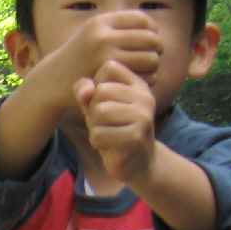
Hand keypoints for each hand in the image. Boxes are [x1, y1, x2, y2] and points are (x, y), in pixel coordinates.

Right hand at [28, 11, 164, 117]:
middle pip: (151, 39)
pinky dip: (148, 80)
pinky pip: (144, 77)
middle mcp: (103, 36)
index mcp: (101, 22)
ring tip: (146, 70)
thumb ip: (118, 28)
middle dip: (156, 49)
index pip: (142, 20)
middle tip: (151, 58)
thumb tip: (153, 26)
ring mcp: (106, 58)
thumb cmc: (79, 58)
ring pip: (151, 59)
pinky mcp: (110, 79)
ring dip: (153, 65)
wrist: (52, 81)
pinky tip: (139, 81)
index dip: (152, 30)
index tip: (148, 42)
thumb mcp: (93, 34)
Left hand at [79, 59, 157, 183]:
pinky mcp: (136, 137)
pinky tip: (110, 146)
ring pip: (99, 113)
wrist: (136, 162)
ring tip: (108, 134)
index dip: (96, 86)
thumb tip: (86, 91)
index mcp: (138, 84)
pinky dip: (98, 142)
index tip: (105, 102)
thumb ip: (85, 92)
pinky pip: (99, 134)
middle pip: (101, 91)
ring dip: (95, 127)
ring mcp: (143, 117)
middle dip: (93, 110)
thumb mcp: (95, 106)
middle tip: (104, 123)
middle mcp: (145, 97)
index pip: (108, 67)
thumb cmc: (113, 129)